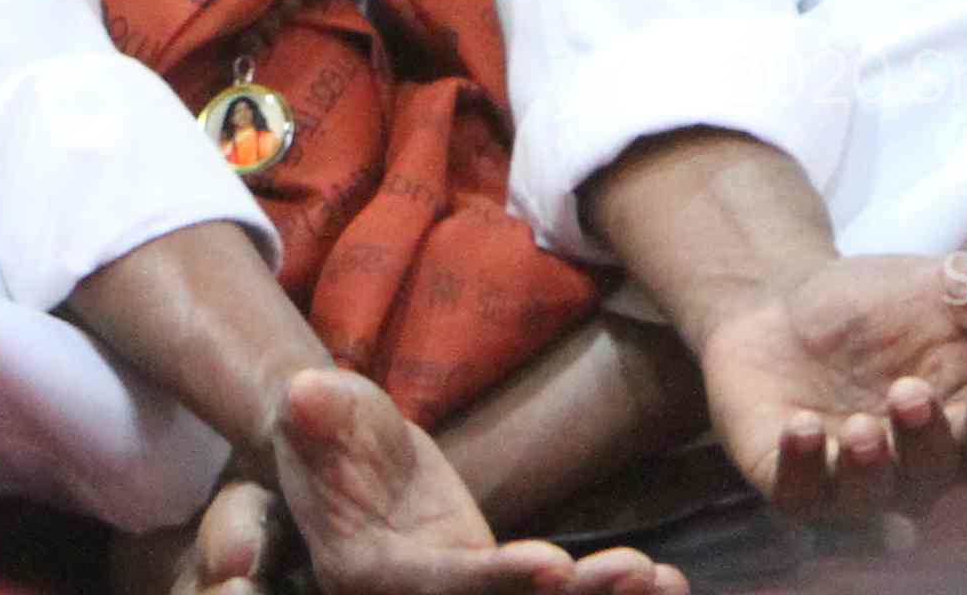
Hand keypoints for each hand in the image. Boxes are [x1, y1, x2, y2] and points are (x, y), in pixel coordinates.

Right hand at [170, 371, 667, 593]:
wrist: (344, 448)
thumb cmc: (325, 423)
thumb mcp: (318, 408)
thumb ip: (318, 414)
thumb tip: (304, 393)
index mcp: (366, 572)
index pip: (435, 585)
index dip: (495, 580)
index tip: (555, 564)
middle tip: (633, 571)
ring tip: (660, 579)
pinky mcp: (494, 589)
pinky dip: (603, 593)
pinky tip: (662, 581)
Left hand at [688, 255, 966, 526]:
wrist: (778, 296)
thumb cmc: (878, 302)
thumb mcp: (953, 283)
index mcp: (959, 427)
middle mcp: (909, 467)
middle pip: (931, 475)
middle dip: (925, 439)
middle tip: (908, 390)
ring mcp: (847, 478)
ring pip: (870, 500)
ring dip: (869, 469)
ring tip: (862, 428)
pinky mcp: (787, 477)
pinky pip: (800, 493)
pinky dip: (802, 469)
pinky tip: (802, 426)